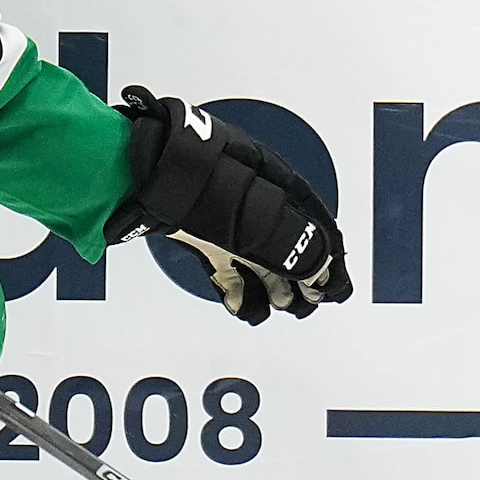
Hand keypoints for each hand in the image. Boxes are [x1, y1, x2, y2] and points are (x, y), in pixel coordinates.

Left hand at [106, 87, 346, 323]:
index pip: (315, 223)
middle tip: (306, 304)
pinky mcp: (203, 241)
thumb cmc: (199, 178)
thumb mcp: (254, 213)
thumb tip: (319, 274)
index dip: (329, 258)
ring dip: (275, 288)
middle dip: (303, 279)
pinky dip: (239, 291)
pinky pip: (229, 270)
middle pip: (291, 246)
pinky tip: (242, 306)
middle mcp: (258, 202)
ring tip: (280, 304)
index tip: (334, 289)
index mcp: (278, 184)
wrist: (145, 173)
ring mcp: (230, 222)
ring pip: (262, 263)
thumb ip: (290, 245)